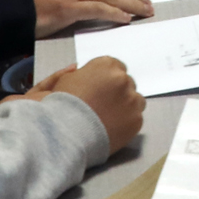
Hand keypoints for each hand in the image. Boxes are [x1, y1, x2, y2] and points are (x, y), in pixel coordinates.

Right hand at [9, 57, 145, 149]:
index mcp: (106, 65)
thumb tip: (83, 73)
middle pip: (126, 83)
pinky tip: (112, 128)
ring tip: (109, 118)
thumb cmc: (62, 107)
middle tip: (104, 106)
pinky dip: (127, 123)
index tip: (102, 90)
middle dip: (117, 93)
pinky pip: (136, 118)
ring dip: (126, 106)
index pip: (115, 67)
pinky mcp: (136, 119)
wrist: (67, 133)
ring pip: (135, 100)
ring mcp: (132, 99)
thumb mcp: (65, 81)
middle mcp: (122, 79)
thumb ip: (81, 74)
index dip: (108, 80)